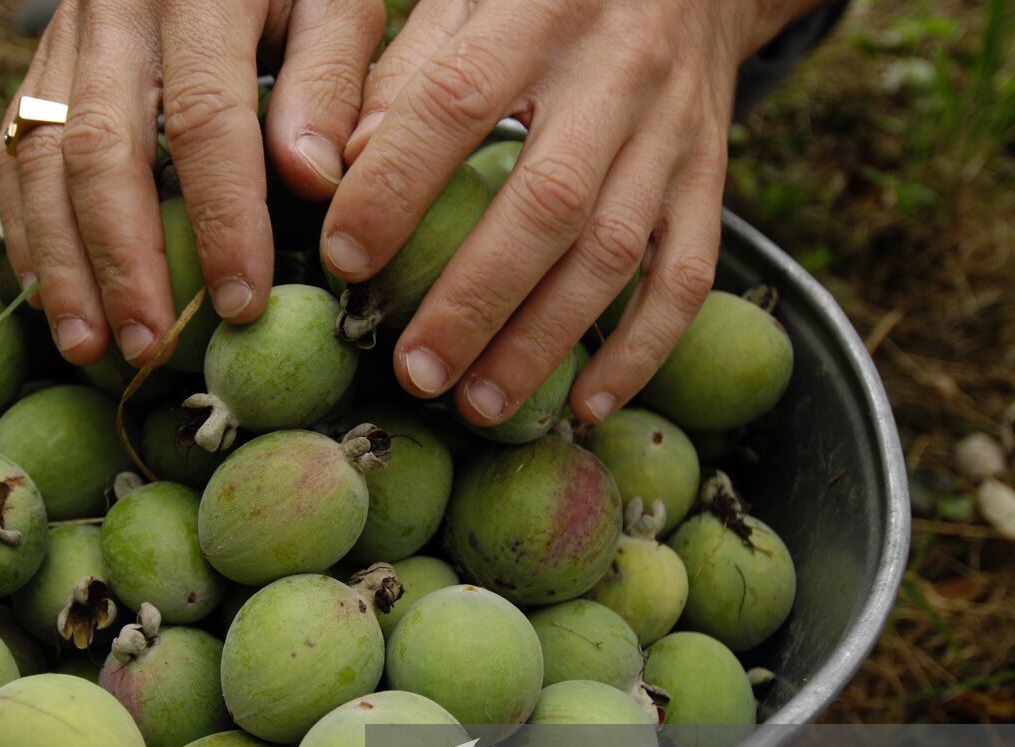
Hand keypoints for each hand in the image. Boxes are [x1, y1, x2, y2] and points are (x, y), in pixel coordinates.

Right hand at [0, 0, 384, 366]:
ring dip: (61, 263)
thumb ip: (329, 81)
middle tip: (148, 347)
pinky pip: (14, 153)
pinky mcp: (40, 66)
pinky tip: (48, 297)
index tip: (241, 302)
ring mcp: (65, 38)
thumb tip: (309, 180)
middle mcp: (114, 10)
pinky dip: (26, 231)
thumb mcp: (335, 3)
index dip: (221, 218)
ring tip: (89, 346)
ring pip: (41, 158)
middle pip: (100, 147)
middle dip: (123, 261)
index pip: (204, 117)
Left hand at [322, 0, 813, 424]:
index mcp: (539, 11)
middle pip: (546, 203)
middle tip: (414, 371)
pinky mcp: (709, 178)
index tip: (343, 259)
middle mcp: (616, 73)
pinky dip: (642, 349)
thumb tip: (339, 168)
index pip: (453, 102)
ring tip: (478, 404)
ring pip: (614, 252)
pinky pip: (687, 275)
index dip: (394, 186)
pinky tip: (588, 404)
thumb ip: (406, 71)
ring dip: (544, 341)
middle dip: (474, 299)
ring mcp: (673, 133)